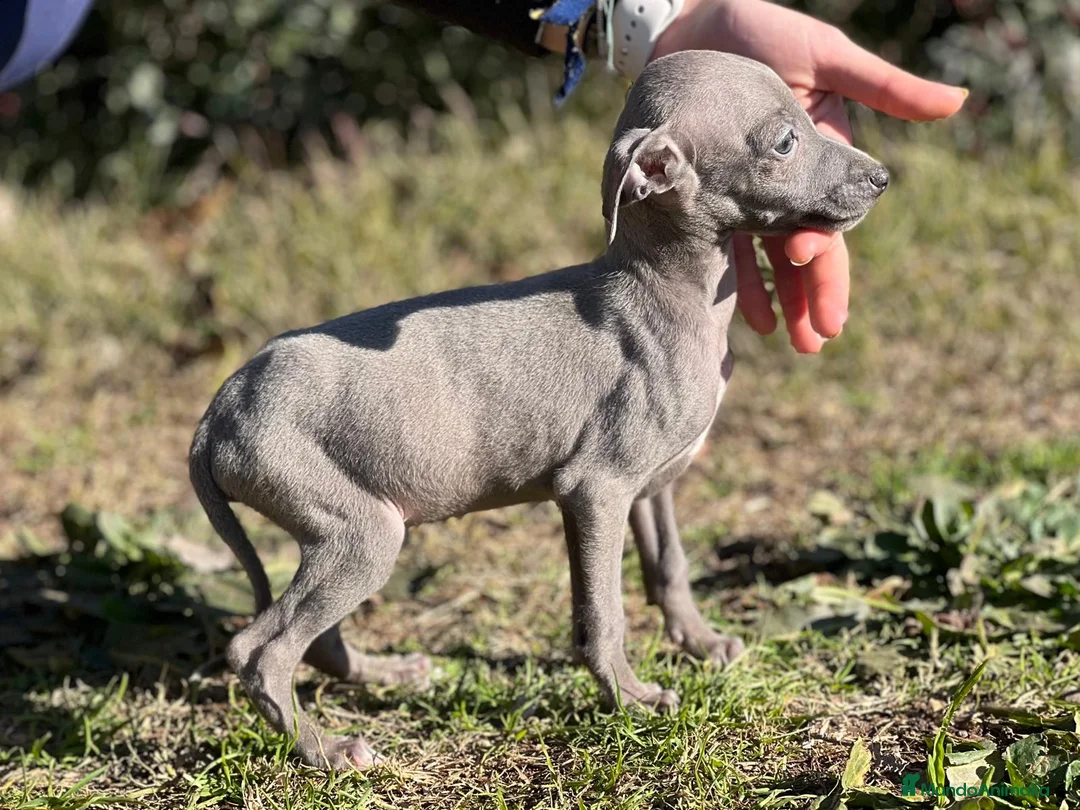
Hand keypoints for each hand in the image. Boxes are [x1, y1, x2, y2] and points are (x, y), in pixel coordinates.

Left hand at [653, 0, 966, 351]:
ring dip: (775, 298)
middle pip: (801, 252)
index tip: (817, 281)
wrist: (696, 23)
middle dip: (808, 297)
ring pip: (764, 257)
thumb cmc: (762, 33)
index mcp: (820, 160)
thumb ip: (882, 88)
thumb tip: (956, 104)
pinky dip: (729, 274)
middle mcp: (785, 183)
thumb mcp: (826, 58)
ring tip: (781, 339)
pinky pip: (719, 240)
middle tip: (812, 344)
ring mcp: (746, 190)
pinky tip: (738, 310)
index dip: (827, 257)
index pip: (831, 222)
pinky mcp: (708, 189)